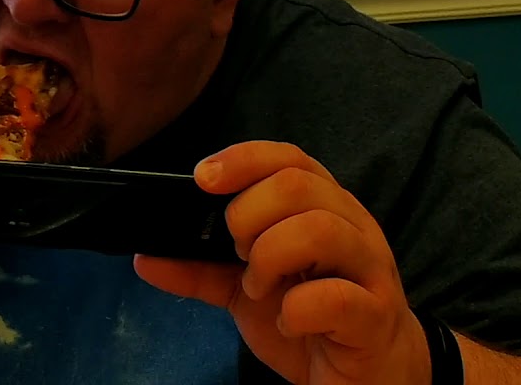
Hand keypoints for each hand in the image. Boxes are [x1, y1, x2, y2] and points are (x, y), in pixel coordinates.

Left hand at [134, 141, 431, 384]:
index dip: (244, 159)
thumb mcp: (247, 291)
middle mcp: (353, 226)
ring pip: (321, 229)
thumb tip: (145, 258)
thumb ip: (201, 271)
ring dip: (271, 257)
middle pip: (298, 185)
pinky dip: (297, 308)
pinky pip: (337, 297)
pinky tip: (288, 321)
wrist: (371, 377)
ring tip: (259, 287)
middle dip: (249, 216)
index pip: (290, 158)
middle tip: (238, 254)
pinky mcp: (375, 316)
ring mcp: (370, 269)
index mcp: (324, 207)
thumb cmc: (314, 320)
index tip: (202, 178)